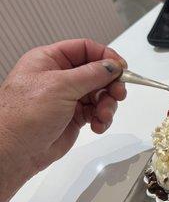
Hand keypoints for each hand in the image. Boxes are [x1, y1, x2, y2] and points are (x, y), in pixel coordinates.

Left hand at [0, 39, 126, 173]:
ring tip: (103, 115)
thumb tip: (113, 66)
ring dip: (107, 104)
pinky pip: (97, 111)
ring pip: (100, 93)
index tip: (121, 68)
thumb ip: (92, 74)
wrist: (14, 152)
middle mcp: (59, 77)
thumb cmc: (22, 117)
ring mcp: (67, 97)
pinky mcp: (74, 116)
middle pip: (97, 72)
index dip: (105, 56)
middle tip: (118, 93)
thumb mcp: (60, 86)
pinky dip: (102, 118)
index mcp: (49, 60)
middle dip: (110, 84)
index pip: (85, 49)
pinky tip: (97, 125)